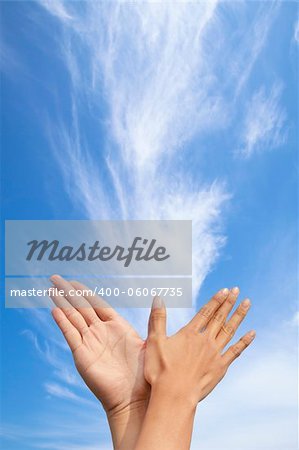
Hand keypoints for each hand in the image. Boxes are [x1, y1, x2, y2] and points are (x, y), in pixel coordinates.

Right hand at [49, 275, 149, 448]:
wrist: (135, 399)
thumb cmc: (145, 374)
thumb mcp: (150, 342)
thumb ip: (152, 320)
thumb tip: (159, 297)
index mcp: (116, 327)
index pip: (97, 304)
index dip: (85, 292)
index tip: (74, 281)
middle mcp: (100, 332)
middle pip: (81, 307)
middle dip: (68, 292)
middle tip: (55, 278)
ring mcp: (90, 343)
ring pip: (72, 317)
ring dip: (61, 302)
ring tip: (51, 289)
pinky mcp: (82, 355)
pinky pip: (70, 334)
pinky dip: (62, 322)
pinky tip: (55, 310)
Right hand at [134, 287, 254, 449]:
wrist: (174, 396)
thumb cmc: (161, 371)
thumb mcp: (155, 342)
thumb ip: (157, 319)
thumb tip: (158, 297)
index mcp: (190, 334)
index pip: (206, 312)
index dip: (216, 300)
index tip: (226, 290)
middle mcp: (205, 341)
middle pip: (220, 318)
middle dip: (229, 303)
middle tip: (238, 291)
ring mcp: (215, 354)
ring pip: (230, 330)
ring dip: (239, 316)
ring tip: (247, 304)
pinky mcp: (220, 367)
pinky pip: (235, 351)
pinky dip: (244, 342)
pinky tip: (252, 333)